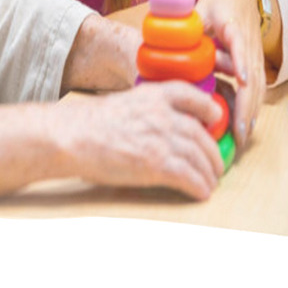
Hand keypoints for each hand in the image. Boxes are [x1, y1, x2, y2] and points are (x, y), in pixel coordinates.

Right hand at [63, 81, 224, 199]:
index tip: (216, 117)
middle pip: (200, 134)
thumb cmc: (87, 122)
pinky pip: (190, 178)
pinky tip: (201, 192)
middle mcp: (162, 115)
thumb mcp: (121, 103)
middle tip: (216, 163)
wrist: (71, 136)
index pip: (190, 95)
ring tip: (210, 181)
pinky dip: (199, 187)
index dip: (207, 107)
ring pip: (199, 158)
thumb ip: (143, 110)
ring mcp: (161, 139)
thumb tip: (156, 126)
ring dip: (209, 173)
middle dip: (212, 152)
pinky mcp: (156, 165)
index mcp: (151, 95)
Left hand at [195, 0, 265, 147]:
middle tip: (238, 131)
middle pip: (253, 77)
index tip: (241, 81)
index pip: (239, 46)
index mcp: (234, 27)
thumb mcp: (200, 7)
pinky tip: (246, 125)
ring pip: (258, 86)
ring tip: (241, 137)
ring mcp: (255, 53)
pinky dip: (253, 106)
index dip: (240, 63)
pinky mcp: (254, 60)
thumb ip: (186, 26)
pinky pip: (257, 86)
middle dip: (247, 105)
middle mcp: (249, 43)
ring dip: (251, 112)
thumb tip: (162, 43)